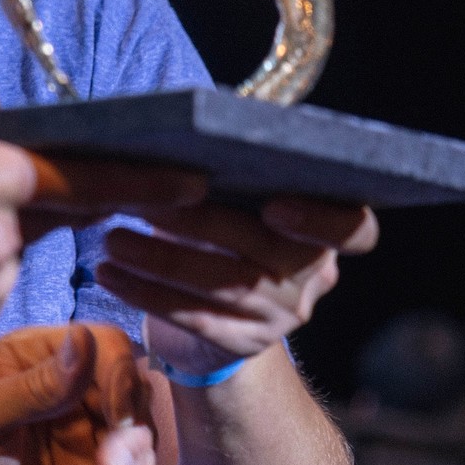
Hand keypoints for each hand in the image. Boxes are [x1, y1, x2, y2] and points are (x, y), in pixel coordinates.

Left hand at [0, 324, 154, 464]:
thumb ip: (35, 386)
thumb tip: (85, 338)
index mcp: (34, 359)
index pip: (106, 346)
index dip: (122, 378)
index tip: (116, 420)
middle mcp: (65, 393)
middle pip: (133, 394)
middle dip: (131, 436)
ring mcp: (80, 439)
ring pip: (140, 441)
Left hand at [96, 195, 378, 372]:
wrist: (212, 319)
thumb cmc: (220, 233)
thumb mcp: (237, 202)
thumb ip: (233, 171)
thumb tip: (192, 122)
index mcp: (321, 232)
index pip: (355, 229)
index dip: (322, 220)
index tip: (275, 205)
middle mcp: (312, 276)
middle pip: (266, 252)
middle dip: (202, 226)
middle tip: (147, 203)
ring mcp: (280, 316)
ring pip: (223, 286)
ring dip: (161, 260)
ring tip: (113, 240)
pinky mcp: (240, 342)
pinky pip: (193, 318)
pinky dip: (146, 293)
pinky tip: (110, 273)